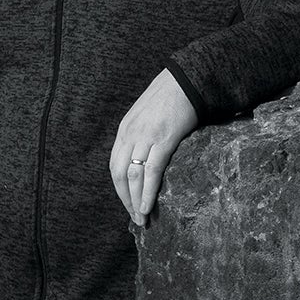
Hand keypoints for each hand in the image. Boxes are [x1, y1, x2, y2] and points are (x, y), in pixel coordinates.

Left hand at [110, 68, 197, 226]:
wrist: (185, 80)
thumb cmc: (168, 99)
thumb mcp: (144, 117)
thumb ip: (140, 137)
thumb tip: (142, 160)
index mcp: (124, 130)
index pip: (114, 166)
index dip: (119, 188)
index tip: (127, 204)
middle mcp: (130, 135)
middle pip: (119, 174)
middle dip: (125, 199)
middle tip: (134, 218)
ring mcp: (145, 137)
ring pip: (133, 176)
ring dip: (136, 201)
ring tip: (142, 218)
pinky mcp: (164, 139)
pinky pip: (152, 170)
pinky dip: (148, 191)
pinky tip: (148, 205)